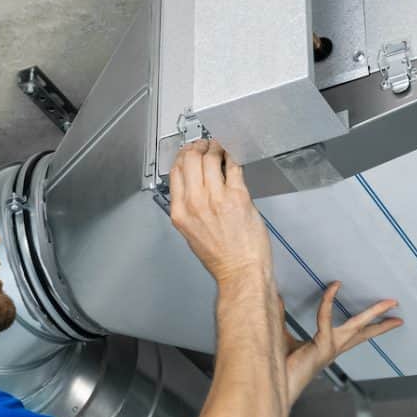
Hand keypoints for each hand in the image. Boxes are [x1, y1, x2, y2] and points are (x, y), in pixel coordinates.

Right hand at [168, 140, 272, 283]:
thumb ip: (189, 210)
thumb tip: (194, 188)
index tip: (189, 152)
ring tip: (220, 148)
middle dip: (198, 147)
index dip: (182, 156)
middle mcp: (195, 203)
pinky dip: (233, 158)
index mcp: (180, 212)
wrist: (241, 271)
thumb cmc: (221, 259)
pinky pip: (234, 168)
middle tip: (206, 144)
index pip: (175, 172)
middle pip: (190, 159)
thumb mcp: (192, 234)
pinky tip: (234, 158)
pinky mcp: (238, 197)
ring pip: (211, 159)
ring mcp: (217, 198)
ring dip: (216, 149)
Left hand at [283, 282, 402, 402]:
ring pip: (357, 326)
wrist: (276, 385)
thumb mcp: (281, 336)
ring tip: (390, 303)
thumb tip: (275, 297)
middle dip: (382, 322)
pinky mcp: (321, 346)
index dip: (362, 319)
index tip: (357, 297)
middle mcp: (334, 348)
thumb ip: (281, 317)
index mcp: (329, 347)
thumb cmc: (280, 365)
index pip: (353, 333)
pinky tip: (334, 287)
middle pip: (364, 333)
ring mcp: (330, 348)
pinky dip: (329, 302)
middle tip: (398, 314)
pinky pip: (326, 318)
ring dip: (374, 313)